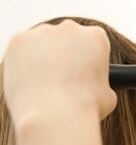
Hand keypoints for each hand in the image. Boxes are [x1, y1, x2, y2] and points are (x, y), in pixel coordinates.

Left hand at [2, 19, 116, 125]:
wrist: (55, 115)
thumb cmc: (85, 108)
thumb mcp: (108, 95)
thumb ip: (101, 83)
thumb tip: (96, 87)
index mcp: (97, 37)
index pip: (93, 41)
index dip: (89, 59)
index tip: (84, 74)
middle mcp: (71, 28)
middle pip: (67, 38)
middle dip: (66, 55)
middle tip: (63, 80)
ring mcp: (43, 32)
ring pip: (43, 43)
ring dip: (44, 58)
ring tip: (46, 85)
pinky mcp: (19, 40)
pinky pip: (22, 50)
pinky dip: (24, 64)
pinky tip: (31, 82)